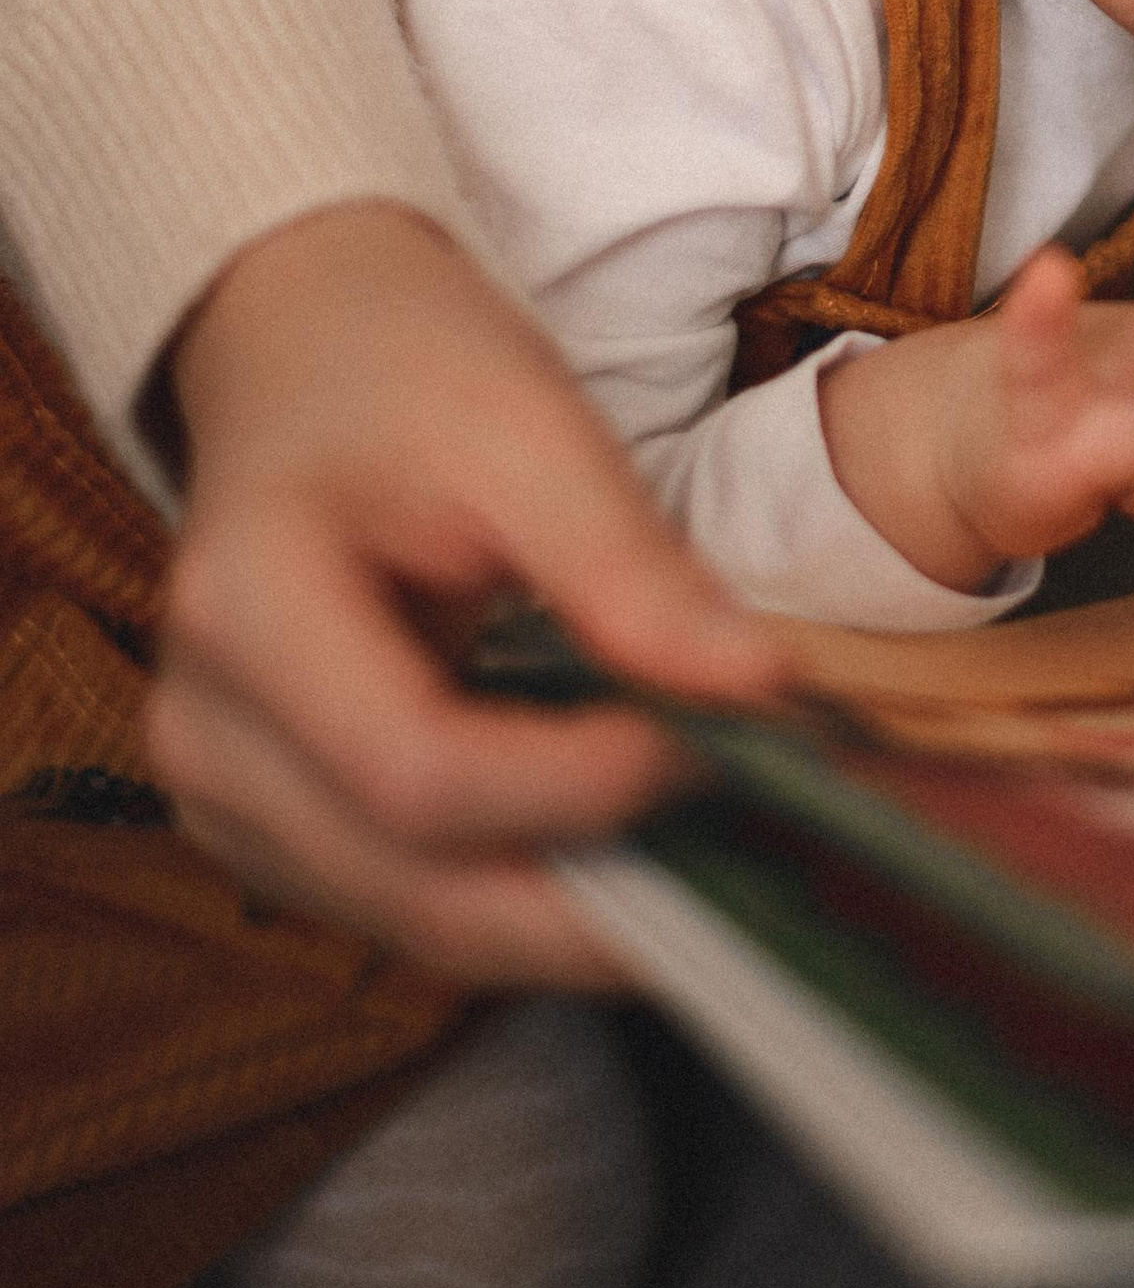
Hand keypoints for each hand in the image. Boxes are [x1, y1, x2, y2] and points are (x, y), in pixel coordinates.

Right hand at [149, 203, 786, 983]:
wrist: (306, 358)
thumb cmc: (408, 376)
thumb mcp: (527, 427)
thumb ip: (630, 568)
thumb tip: (761, 692)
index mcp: (245, 615)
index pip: (417, 771)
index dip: (581, 787)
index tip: (723, 752)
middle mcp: (210, 740)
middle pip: (421, 891)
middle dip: (608, 901)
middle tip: (769, 865)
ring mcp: (232, 802)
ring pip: (430, 929)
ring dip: (587, 919)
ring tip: (727, 864)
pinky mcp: (283, 834)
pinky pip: (425, 911)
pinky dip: (544, 902)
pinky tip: (643, 855)